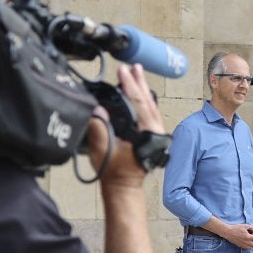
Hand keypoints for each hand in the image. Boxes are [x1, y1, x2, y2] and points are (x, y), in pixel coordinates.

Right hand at [90, 64, 164, 187]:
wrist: (123, 186)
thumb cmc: (114, 171)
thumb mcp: (103, 149)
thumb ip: (100, 130)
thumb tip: (97, 111)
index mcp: (147, 133)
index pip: (139, 103)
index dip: (130, 86)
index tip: (123, 71)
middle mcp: (155, 131)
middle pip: (148, 101)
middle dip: (139, 82)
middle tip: (133, 67)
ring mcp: (155, 133)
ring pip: (151, 105)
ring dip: (142, 89)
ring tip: (136, 74)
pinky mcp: (152, 135)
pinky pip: (150, 112)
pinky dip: (143, 100)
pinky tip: (138, 94)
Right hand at [225, 223, 252, 248]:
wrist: (228, 232)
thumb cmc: (236, 228)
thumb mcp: (245, 225)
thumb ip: (251, 227)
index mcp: (248, 237)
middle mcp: (246, 242)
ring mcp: (243, 245)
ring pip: (252, 247)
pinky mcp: (241, 246)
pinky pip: (248, 248)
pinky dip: (250, 245)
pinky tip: (248, 241)